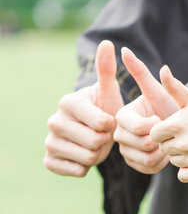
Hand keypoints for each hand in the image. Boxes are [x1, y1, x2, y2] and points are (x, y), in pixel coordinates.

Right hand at [44, 40, 123, 176]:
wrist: (94, 130)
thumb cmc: (105, 108)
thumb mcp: (108, 90)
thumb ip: (106, 69)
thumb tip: (108, 42)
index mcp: (67, 102)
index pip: (101, 123)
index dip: (111, 125)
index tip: (108, 120)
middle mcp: (53, 120)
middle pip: (93, 142)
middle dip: (104, 141)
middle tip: (102, 134)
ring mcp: (49, 141)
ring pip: (86, 158)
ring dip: (97, 153)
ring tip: (95, 142)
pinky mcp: (49, 160)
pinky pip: (75, 171)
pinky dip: (86, 167)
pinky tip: (85, 155)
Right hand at [113, 48, 175, 173]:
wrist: (177, 127)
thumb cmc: (167, 106)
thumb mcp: (155, 90)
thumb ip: (139, 71)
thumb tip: (123, 49)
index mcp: (120, 116)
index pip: (135, 126)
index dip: (152, 124)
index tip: (160, 117)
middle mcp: (117, 134)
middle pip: (141, 144)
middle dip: (160, 138)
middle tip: (165, 129)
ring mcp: (123, 151)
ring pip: (146, 159)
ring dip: (163, 150)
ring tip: (166, 139)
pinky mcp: (132, 165)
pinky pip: (149, 169)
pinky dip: (162, 162)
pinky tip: (164, 151)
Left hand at [150, 66, 187, 181]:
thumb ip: (173, 86)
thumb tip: (162, 68)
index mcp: (177, 124)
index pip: (154, 135)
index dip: (163, 132)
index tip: (176, 128)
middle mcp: (184, 143)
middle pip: (163, 149)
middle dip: (172, 143)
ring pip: (174, 162)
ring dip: (181, 156)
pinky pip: (182, 176)